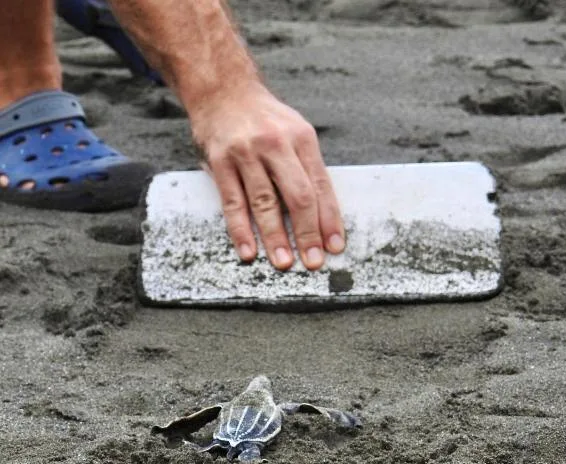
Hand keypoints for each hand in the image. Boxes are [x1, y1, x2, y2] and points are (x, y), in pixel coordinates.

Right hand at [190, 81, 344, 269]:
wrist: (222, 89)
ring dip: (276, 237)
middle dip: (307, 233)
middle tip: (313, 261)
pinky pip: (233, 202)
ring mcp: (246, 153)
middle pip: (298, 196)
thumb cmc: (264, 119)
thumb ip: (307, 167)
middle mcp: (276, 144)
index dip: (330, 219)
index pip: (321, 186)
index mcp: (302, 138)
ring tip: (284, 262)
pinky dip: (241, 230)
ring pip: (265, 203)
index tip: (335, 246)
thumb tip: (323, 213)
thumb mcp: (294, 131)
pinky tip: (248, 251)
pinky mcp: (220, 161)